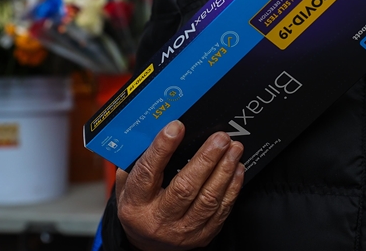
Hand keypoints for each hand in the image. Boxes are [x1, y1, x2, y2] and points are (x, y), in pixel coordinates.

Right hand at [116, 120, 244, 250]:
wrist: (147, 243)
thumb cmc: (140, 205)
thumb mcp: (129, 183)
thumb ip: (141, 158)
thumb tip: (163, 129)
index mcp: (136, 203)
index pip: (147, 172)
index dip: (162, 148)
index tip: (176, 127)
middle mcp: (158, 219)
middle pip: (185, 187)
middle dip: (206, 159)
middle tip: (220, 138)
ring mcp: (181, 230)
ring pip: (208, 199)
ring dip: (224, 170)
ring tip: (233, 149)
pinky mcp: (201, 236)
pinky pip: (221, 210)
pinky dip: (232, 187)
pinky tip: (236, 170)